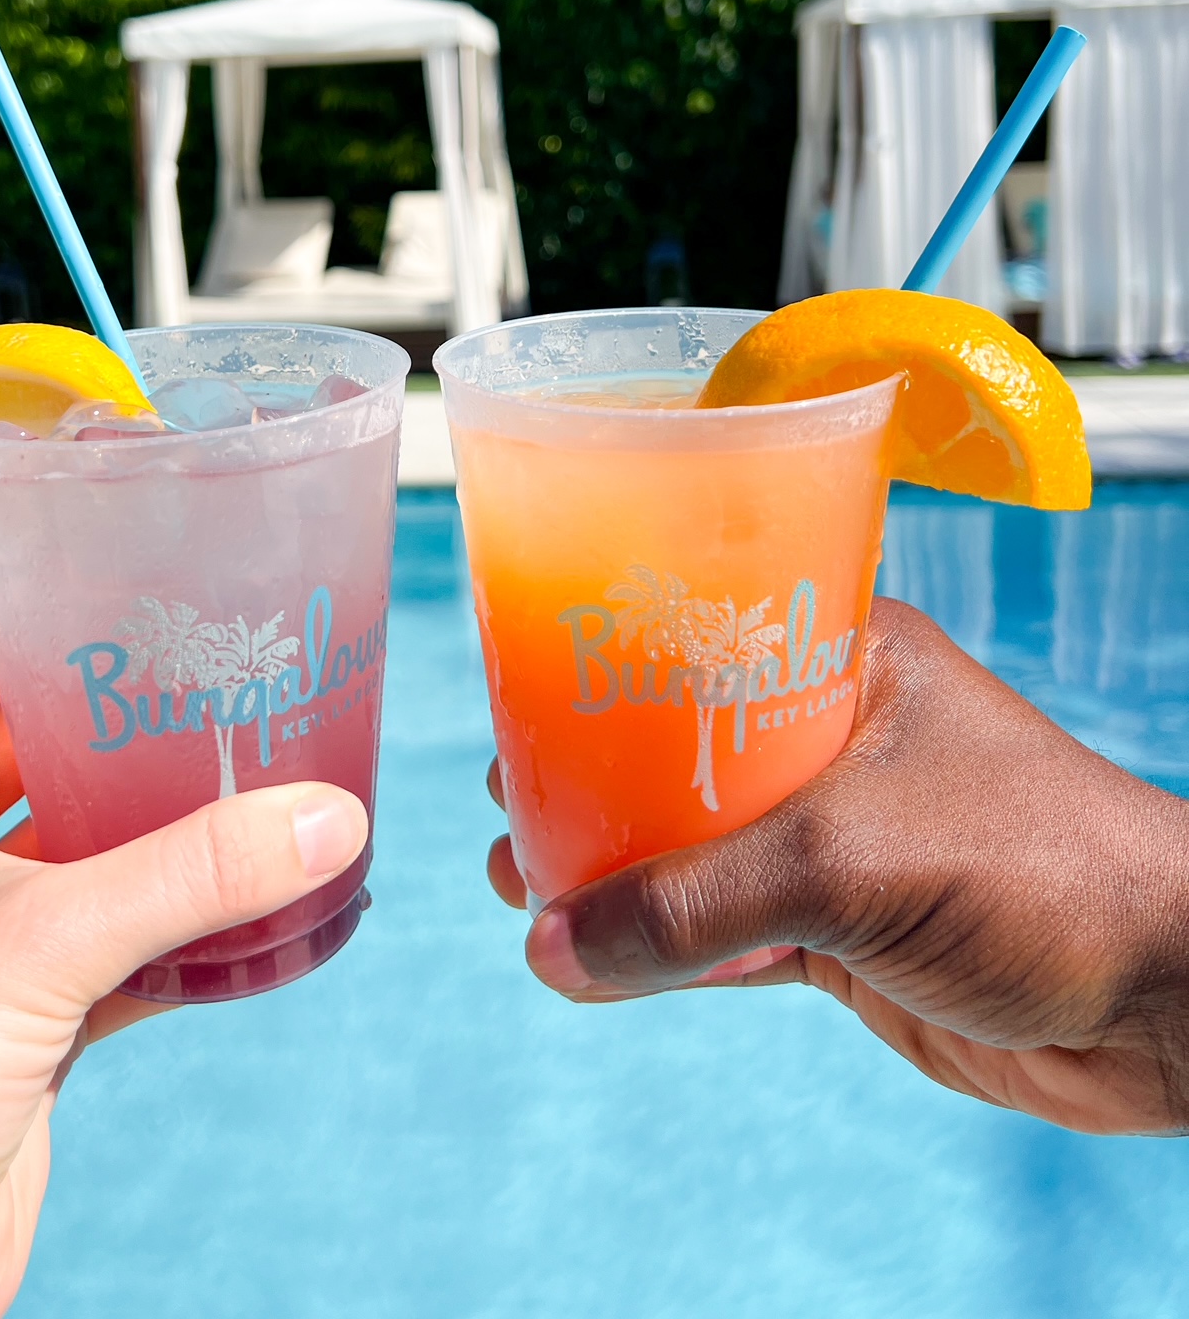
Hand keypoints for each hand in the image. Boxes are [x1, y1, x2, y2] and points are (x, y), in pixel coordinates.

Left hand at [0, 601, 366, 1318]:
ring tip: (281, 770)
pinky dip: (196, 922)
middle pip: (56, 739)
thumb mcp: (37, 945)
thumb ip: (190, 874)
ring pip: (100, 839)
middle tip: (252, 671)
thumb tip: (330, 818)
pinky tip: (273, 900)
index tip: (173, 574)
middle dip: (149, 714)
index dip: (69, 605)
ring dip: (181, 821)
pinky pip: (131, 934)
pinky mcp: (30, 1009)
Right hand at [489, 597, 1188, 1135]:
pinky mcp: (851, 931)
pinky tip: (603, 962)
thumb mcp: (850, 860)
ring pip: (702, 847)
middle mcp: (837, 737)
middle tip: (512, 802)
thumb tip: (554, 941)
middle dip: (595, 778)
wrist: (1167, 1003)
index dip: (608, 660)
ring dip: (621, 871)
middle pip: (685, 747)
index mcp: (846, 660)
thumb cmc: (1039, 866)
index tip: (523, 689)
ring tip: (527, 884)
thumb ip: (698, 902)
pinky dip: (672, 947)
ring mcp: (843, 838)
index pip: (703, 632)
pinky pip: (734, 931)